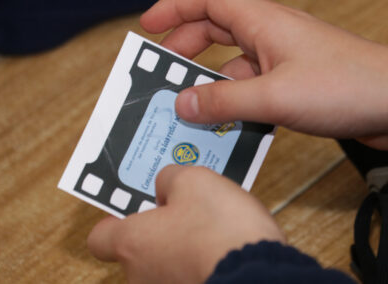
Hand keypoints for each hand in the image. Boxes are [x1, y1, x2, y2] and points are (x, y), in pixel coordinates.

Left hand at [87, 165, 284, 283]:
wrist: (261, 274)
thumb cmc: (220, 227)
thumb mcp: (193, 181)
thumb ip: (169, 179)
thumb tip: (164, 188)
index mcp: (133, 243)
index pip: (100, 237)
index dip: (114, 220)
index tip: (134, 207)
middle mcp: (143, 275)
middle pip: (139, 246)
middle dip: (158, 226)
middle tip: (182, 204)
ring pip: (166, 259)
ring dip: (182, 242)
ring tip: (211, 220)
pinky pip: (189, 271)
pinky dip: (200, 258)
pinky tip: (223, 242)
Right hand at [141, 0, 387, 149]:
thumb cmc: (345, 86)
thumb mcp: (273, 96)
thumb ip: (224, 101)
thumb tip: (183, 103)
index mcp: (262, 21)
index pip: (208, 1)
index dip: (175, 8)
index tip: (149, 25)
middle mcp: (268, 35)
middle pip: (215, 28)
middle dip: (185, 45)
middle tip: (163, 68)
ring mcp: (279, 59)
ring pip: (231, 62)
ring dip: (208, 79)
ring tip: (188, 101)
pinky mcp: (289, 82)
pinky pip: (248, 86)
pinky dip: (231, 99)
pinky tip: (222, 118)